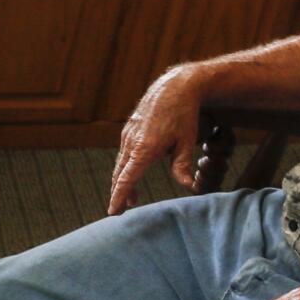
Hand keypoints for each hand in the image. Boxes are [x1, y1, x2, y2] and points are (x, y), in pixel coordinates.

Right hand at [108, 67, 205, 214]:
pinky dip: (126, 165)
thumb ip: (182, 165)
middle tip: (119, 210)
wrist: (174, 87)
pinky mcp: (129, 129)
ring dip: (124, 180)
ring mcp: (128, 134)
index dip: (118, 197)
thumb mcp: (186, 141)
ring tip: (131, 196)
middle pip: (120, 174)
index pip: (127, 179)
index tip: (112, 212)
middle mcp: (132, 142)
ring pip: (121, 163)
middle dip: (119, 193)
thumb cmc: (183, 115)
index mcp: (145, 149)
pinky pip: (124, 152)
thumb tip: (187, 186)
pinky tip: (134, 171)